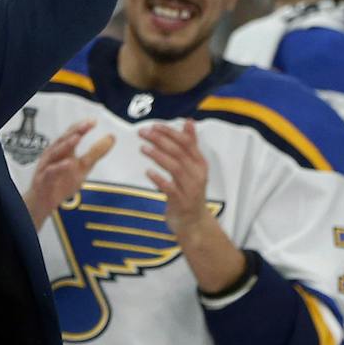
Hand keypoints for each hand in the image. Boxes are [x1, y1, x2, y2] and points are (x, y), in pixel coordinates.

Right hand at [23, 119, 114, 229]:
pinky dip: (59, 167)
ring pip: (55, 152)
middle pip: (63, 140)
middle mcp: (54, 154)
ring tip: (77, 138)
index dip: (81, 127)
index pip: (71, 135)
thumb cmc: (61, 182)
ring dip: (65, 145)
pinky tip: (68, 163)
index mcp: (63, 150)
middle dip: (74, 132)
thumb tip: (112, 137)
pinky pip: (51, 171)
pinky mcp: (43, 179)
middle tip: (86, 125)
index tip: (94, 121)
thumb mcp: (83, 167)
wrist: (44, 202)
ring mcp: (47, 166)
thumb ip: (96, 153)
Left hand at [140, 119, 245, 293]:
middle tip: (142, 132)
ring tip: (143, 148)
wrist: (194, 223)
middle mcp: (198, 175)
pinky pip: (170, 189)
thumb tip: (189, 121)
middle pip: (179, 153)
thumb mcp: (192, 167)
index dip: (171, 133)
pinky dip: (159, 179)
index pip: (187, 143)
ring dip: (158, 156)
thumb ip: (189, 145)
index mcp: (200, 164)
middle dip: (160, 140)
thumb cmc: (189, 190)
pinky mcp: (182, 202)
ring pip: (175, 168)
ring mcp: (190, 189)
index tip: (154, 125)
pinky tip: (148, 172)